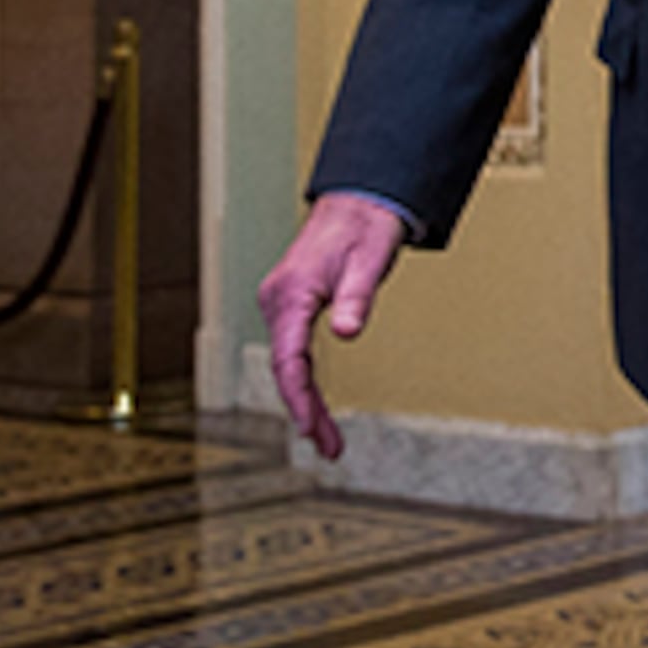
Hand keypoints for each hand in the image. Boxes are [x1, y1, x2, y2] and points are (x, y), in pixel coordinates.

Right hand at [258, 193, 407, 458]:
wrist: (361, 200)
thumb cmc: (365, 226)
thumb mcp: (369, 260)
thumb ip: (358, 297)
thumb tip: (349, 332)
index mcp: (292, 292)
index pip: (288, 356)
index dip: (298, 396)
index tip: (309, 427)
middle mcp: (278, 301)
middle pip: (286, 368)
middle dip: (305, 411)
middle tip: (329, 448)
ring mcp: (282, 304)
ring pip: (289, 364)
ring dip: (305, 401)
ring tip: (328, 440)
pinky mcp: (292, 307)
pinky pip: (294, 353)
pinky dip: (304, 382)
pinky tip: (315, 406)